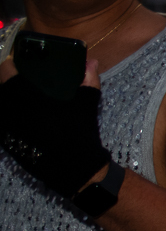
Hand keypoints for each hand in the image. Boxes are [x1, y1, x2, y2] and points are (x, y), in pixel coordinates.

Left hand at [0, 56, 111, 197]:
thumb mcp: (86, 105)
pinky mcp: (6, 141)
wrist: (74, 168)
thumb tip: (91, 62)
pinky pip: (2, 123)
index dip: (11, 64)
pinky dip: (8, 116)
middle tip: (22, 81)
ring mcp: (7, 126)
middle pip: (0, 87)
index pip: (6, 70)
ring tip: (21, 100)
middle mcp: (11, 109)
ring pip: (1, 104)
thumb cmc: (79, 133)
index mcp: (26, 96)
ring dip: (8, 99)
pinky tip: (22, 119)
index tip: (19, 62)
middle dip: (8, 81)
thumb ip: (87, 81)